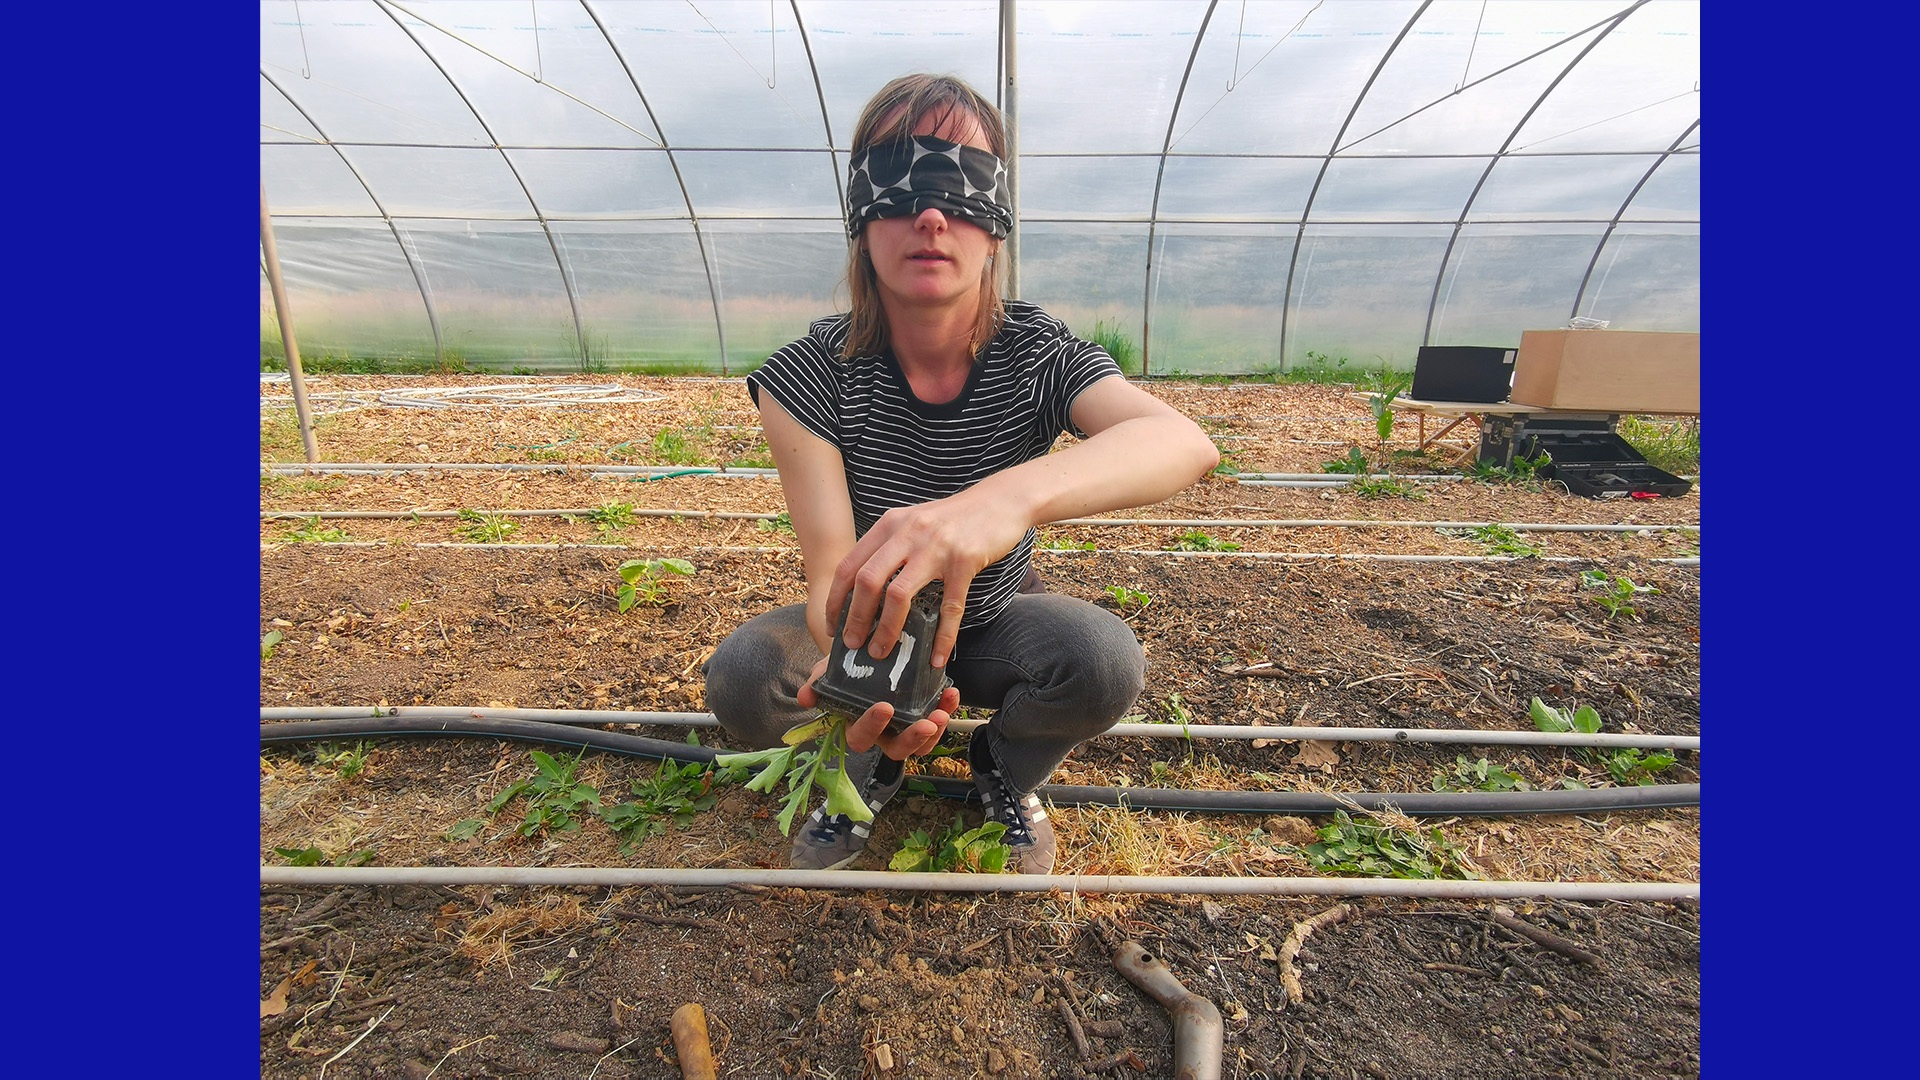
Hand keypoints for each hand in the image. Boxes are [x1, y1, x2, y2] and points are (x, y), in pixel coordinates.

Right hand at [796, 656, 957, 759]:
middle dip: (912, 739)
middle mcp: (883, 734)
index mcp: (857, 727)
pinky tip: (950, 693)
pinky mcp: (925, 716)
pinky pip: (938, 722)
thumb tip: (805, 697)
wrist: (868, 653)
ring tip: (942, 711)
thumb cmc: (847, 670)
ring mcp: (905, 728)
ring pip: (922, 745)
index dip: (872, 727)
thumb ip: (818, 684)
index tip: (884, 707)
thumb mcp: (829, 672)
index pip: (861, 738)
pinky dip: (947, 709)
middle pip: (897, 750)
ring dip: (935, 732)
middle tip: (926, 723)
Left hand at [825, 489, 1029, 668]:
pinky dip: (942, 637)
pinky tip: (937, 657)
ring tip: (881, 651)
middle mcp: (908, 533)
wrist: (1000, 500)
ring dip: (886, 629)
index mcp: (890, 525)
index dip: (835, 599)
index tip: (832, 625)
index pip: (849, 565)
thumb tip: (868, 587)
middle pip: (867, 581)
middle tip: (852, 644)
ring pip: (899, 595)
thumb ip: (891, 546)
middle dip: (854, 618)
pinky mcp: (964, 562)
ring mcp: (936, 548)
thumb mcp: (914, 522)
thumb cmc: (955, 518)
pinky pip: (949, 608)